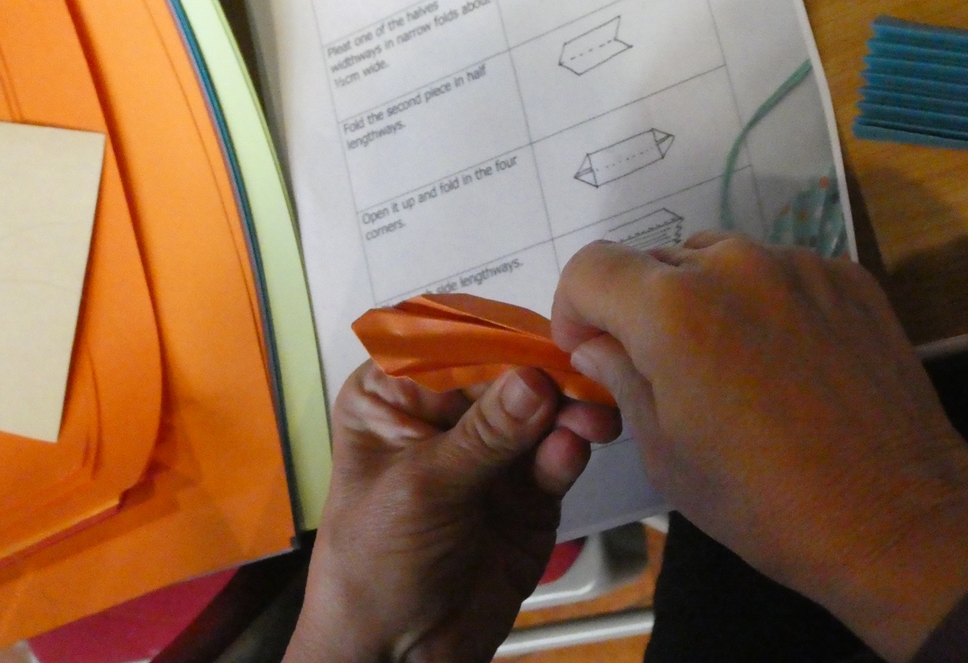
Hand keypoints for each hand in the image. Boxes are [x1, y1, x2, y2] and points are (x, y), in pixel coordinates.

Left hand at [284, 362, 619, 662]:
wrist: (398, 654)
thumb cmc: (375, 563)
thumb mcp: (421, 490)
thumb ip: (483, 436)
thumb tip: (535, 380)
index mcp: (395, 393)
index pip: (451, 342)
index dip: (498, 337)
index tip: (543, 341)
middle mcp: (445, 412)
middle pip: (506, 370)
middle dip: (545, 373)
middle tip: (584, 381)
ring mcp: (491, 451)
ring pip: (541, 409)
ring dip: (569, 409)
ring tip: (593, 420)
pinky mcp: (529, 490)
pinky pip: (556, 456)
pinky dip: (568, 449)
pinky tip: (574, 451)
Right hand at [551, 233, 967, 661]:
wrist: (898, 518)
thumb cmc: (762, 501)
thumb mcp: (665, 453)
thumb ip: (621, 380)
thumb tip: (599, 346)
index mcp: (672, 309)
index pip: (590, 267)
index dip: (574, 308)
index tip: (591, 351)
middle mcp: (732, 265)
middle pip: (654, 261)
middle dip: (638, 308)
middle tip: (659, 370)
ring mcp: (797, 265)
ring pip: (717, 260)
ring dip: (699, 300)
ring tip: (726, 364)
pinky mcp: (847, 277)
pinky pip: (777, 273)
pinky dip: (760, 304)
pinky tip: (784, 363)